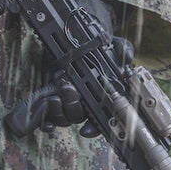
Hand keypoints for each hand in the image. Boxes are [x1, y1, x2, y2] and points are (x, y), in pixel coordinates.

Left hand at [37, 0, 132, 131]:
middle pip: (78, 116)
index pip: (102, 118)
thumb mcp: (115, 45)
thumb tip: (126, 56)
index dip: (94, 127)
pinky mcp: (55, 96)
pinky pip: (50, 116)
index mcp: (104, 96)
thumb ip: (123, 49)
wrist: (82, 40)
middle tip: (66, 87)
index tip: (86, 129)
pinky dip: (46, 121)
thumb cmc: (102, 48)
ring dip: (57, 110)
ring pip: (63, 117)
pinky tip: (44, 121)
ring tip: (53, 96)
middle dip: (71, 106)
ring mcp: (70, 100)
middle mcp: (87, 102)